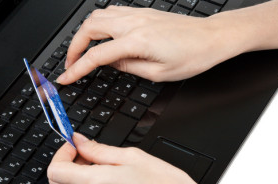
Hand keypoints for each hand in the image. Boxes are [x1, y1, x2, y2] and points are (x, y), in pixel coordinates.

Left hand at [47, 133, 241, 183]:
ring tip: (105, 163)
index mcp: (99, 183)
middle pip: (59, 182)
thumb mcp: (132, 156)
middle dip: (67, 162)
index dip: (61, 153)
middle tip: (86, 151)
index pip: (56, 170)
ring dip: (80, 174)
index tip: (74, 144)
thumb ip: (99, 150)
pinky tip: (112, 177)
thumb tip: (80, 142)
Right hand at [56, 6, 249, 84]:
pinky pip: (112, 12)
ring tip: (83, 50)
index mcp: (137, 41)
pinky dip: (99, 23)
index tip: (66, 77)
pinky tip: (101, 34)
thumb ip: (129, 67)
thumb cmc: (193, 56)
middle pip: (89, 29)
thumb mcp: (159, 73)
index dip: (77, 68)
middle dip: (74, 47)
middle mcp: (134, 23)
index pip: (97, 56)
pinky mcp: (143, 13)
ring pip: (98, 16)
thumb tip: (111, 64)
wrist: (211, 38)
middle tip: (72, 64)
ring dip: (84, 33)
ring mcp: (138, 15)